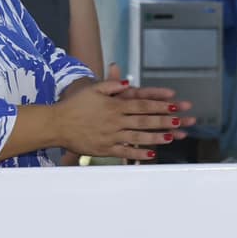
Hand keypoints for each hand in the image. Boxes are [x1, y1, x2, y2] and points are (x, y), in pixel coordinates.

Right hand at [54, 67, 190, 160]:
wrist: (57, 124)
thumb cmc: (75, 105)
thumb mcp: (93, 89)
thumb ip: (112, 85)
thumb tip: (128, 83)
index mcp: (114, 106)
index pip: (141, 105)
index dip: (159, 105)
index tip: (173, 106)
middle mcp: (115, 121)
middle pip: (143, 121)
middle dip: (163, 121)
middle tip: (180, 121)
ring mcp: (110, 136)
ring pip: (137, 137)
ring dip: (155, 138)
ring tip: (171, 138)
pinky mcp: (104, 149)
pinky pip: (124, 152)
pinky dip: (138, 154)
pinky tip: (151, 155)